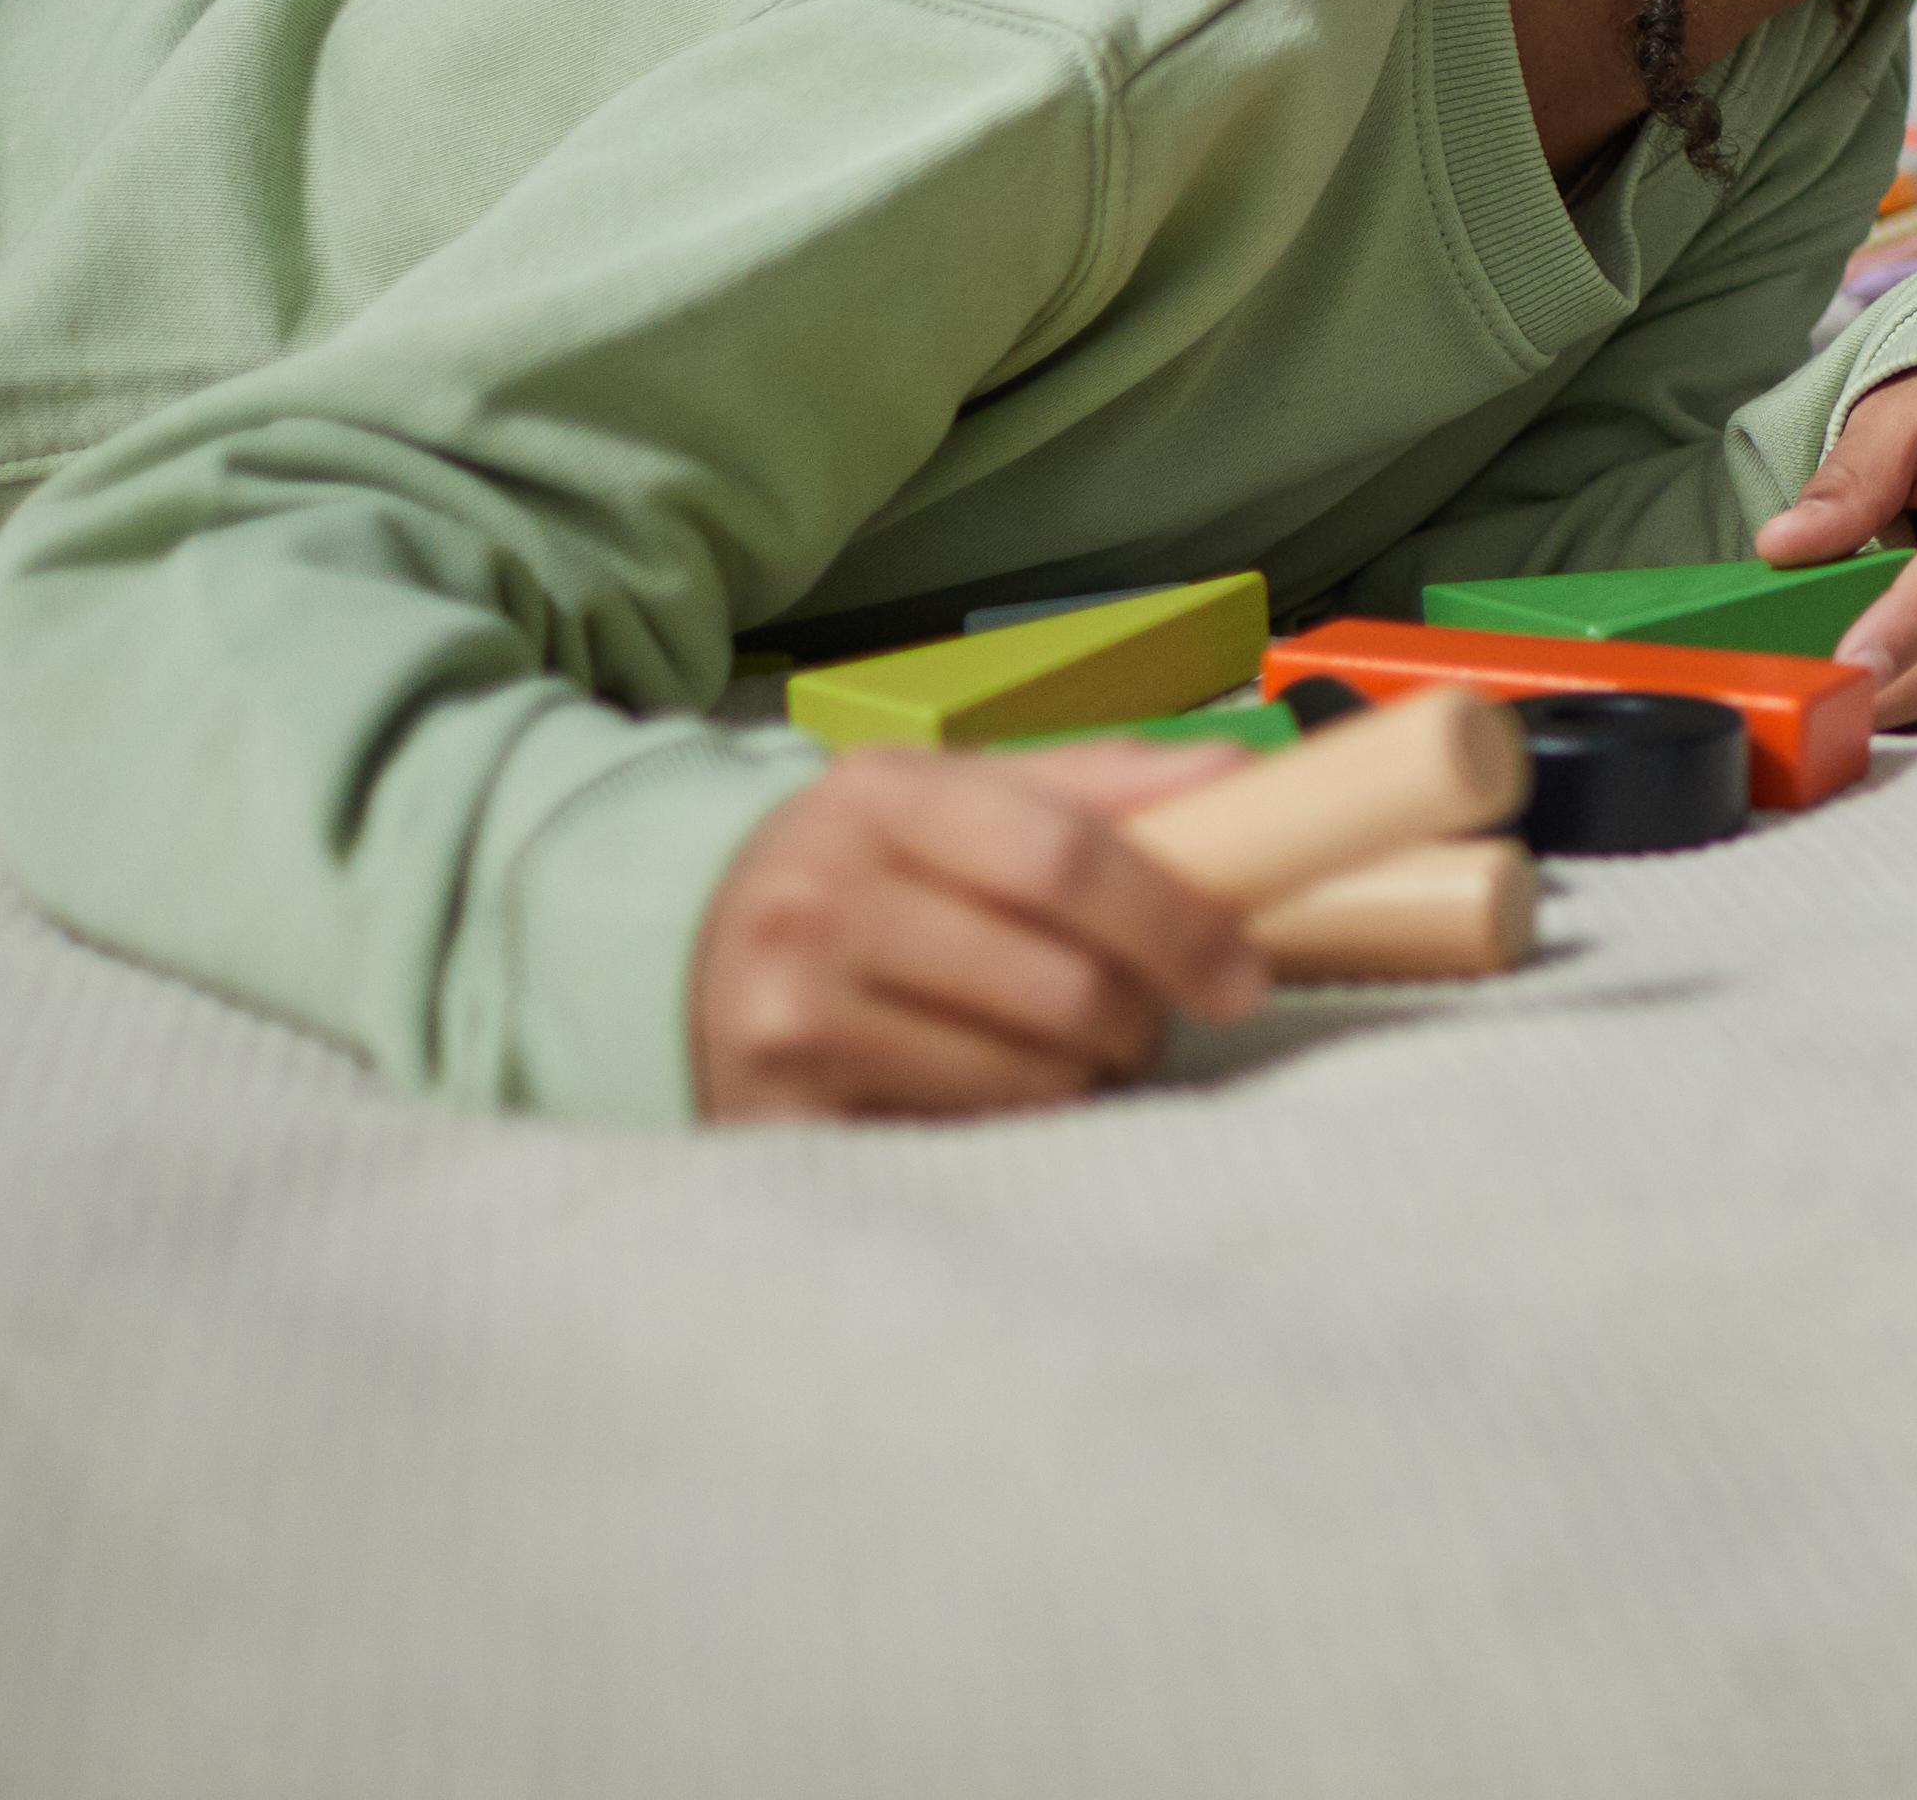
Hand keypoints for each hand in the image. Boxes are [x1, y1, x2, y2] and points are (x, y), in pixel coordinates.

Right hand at [688, 742, 1271, 1122]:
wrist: (675, 947)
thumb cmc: (859, 868)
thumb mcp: (951, 794)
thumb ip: (1095, 783)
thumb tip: (1241, 773)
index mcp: (877, 802)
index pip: (1064, 860)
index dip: (1176, 921)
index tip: (1241, 973)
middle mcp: (819, 907)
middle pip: (1060, 986)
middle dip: (1140, 1017)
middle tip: (1146, 1019)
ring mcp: (791, 1022)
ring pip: (1025, 1080)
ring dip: (1083, 1078)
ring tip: (1064, 1051)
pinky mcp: (779, 1123)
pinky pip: (961, 1143)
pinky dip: (1011, 1127)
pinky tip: (991, 1090)